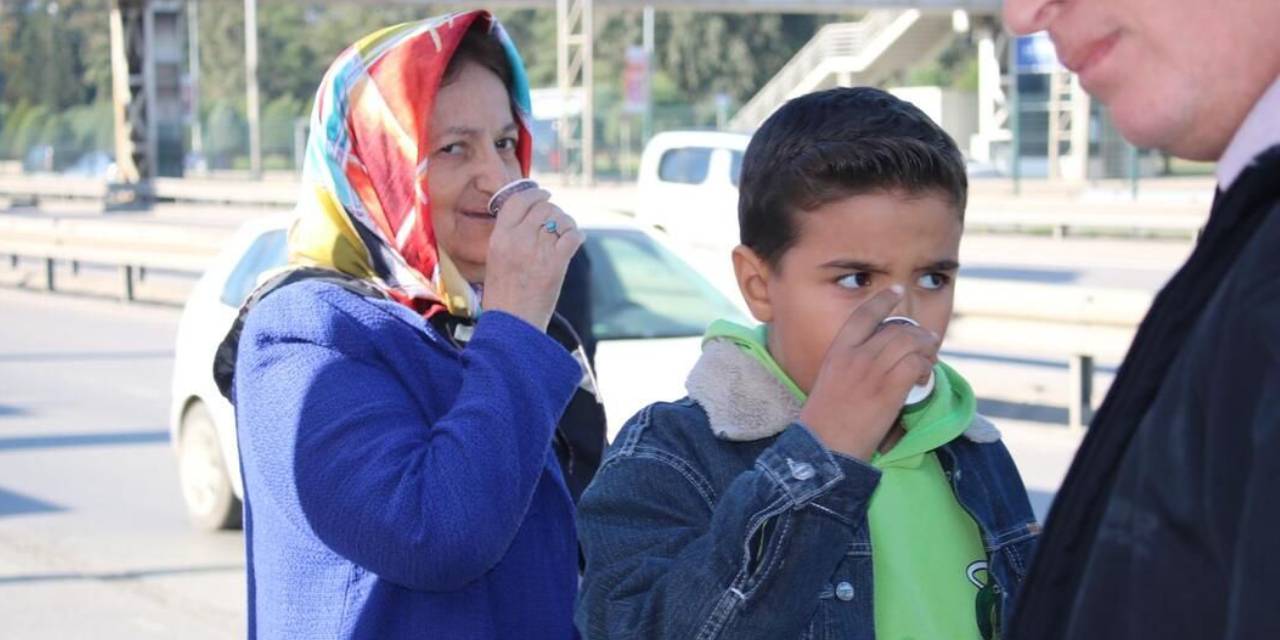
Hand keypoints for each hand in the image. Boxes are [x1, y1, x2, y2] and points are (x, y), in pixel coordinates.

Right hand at [481, 188, 584, 331]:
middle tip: (556, 217)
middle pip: (542, 208)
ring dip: (566, 222)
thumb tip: (531, 215)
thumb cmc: (503, 294)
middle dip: (552, 209)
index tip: (543, 193)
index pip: (518, 200)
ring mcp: (538, 251)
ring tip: (565, 230)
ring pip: (559, 219)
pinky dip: (576, 235)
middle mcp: (518, 240)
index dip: (534, 192)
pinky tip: (575, 240)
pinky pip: (572, 236)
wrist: (513, 323)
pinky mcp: (556, 264)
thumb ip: (509, 236)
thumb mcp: (495, 259)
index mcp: (499, 237)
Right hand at [798, 287, 939, 459]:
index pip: (863, 315)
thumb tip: (881, 358)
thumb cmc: (826, 421)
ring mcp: (872, 373)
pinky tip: (924, 380)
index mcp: (837, 352)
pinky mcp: (888, 391)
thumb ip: (852, 364)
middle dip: (917, 333)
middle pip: (895, 330)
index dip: (883, 300)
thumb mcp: (830, 381)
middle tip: (929, 341)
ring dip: (926, 349)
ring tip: (930, 361)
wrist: (825, 447)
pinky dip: (926, 370)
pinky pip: (916, 366)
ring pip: (909, 344)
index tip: (896, 291)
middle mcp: (855, 357)